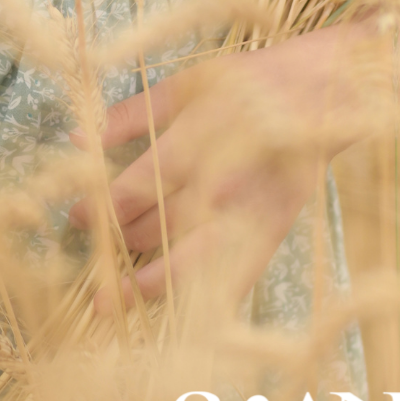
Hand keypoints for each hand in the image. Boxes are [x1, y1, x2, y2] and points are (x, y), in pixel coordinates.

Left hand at [68, 23, 374, 310]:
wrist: (323, 96)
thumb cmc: (245, 83)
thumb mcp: (185, 85)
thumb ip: (130, 114)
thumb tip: (77, 137)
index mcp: (205, 134)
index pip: (145, 182)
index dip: (107, 206)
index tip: (75, 217)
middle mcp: (230, 179)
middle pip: (164, 224)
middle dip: (120, 243)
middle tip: (89, 255)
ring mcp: (254, 212)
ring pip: (196, 260)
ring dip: (150, 283)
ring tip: (112, 300)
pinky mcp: (274, 233)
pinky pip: (236, 277)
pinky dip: (204, 299)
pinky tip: (174, 317)